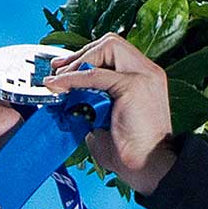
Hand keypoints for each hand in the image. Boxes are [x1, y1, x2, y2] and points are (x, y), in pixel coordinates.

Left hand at [45, 34, 175, 194]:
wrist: (149, 166)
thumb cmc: (130, 150)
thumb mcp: (106, 118)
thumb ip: (91, 101)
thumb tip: (66, 95)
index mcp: (145, 77)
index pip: (114, 51)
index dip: (86, 56)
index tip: (63, 68)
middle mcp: (148, 71)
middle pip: (112, 42)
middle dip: (81, 53)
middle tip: (58, 71)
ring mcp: (144, 76)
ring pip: (107, 48)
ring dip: (79, 62)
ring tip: (61, 80)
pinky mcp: (134, 86)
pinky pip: (95, 74)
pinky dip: (73, 78)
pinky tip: (60, 86)